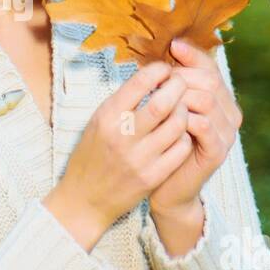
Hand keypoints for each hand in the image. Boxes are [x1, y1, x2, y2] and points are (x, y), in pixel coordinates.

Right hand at [44, 60, 194, 251]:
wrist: (84, 200)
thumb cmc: (90, 156)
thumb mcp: (96, 123)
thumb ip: (121, 102)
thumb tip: (149, 77)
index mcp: (106, 117)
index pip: (140, 82)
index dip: (159, 70)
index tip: (166, 69)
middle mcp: (122, 135)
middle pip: (163, 102)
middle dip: (178, 87)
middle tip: (181, 84)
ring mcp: (139, 158)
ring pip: (178, 124)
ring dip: (185, 111)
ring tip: (182, 108)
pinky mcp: (152, 177)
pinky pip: (181, 149)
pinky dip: (185, 136)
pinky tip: (180, 133)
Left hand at [147, 38, 242, 222]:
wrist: (167, 188)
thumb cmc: (163, 144)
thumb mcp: (168, 109)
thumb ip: (173, 83)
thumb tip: (171, 45)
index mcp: (220, 100)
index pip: (211, 68)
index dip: (193, 55)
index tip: (172, 46)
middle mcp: (229, 115)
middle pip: (210, 81)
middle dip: (183, 75)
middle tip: (160, 77)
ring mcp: (226, 134)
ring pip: (208, 100)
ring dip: (181, 95)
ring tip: (159, 97)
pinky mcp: (217, 152)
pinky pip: (204, 125)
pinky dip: (185, 117)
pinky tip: (167, 117)